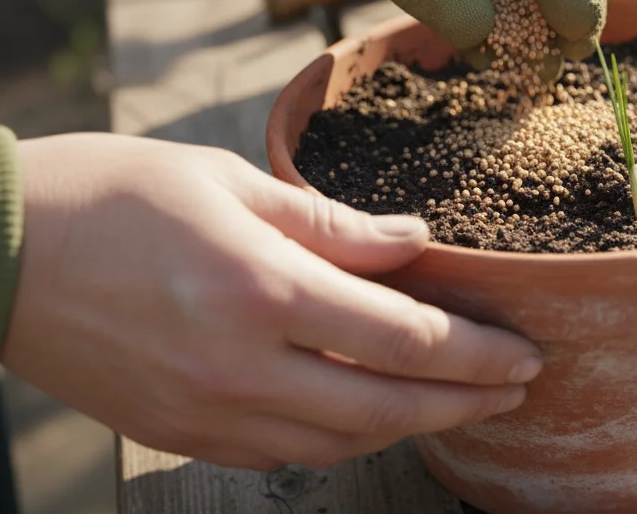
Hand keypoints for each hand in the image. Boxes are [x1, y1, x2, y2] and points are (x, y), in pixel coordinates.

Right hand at [5, 133, 540, 469]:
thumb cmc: (112, 195)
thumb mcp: (230, 183)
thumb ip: (333, 223)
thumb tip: (416, 239)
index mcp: (261, 290)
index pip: (406, 339)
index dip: (478, 353)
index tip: (525, 351)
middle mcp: (242, 366)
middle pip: (389, 405)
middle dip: (468, 402)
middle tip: (520, 388)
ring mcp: (209, 412)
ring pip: (342, 441)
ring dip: (413, 426)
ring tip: (463, 405)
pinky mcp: (181, 433)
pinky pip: (286, 454)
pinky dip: (344, 438)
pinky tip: (374, 415)